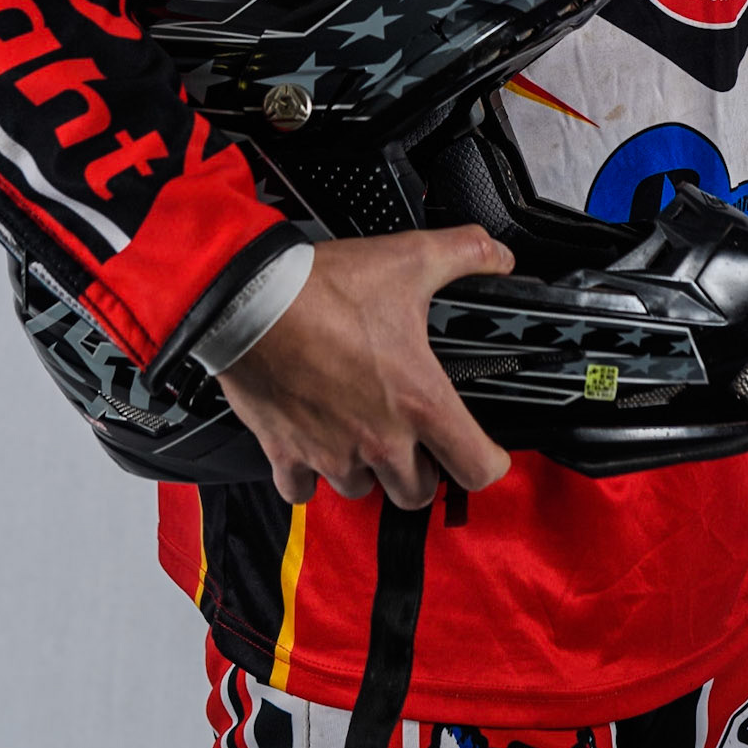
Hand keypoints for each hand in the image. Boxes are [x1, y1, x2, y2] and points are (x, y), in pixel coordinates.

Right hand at [216, 226, 514, 508]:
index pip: (477, 469)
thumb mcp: (410, 259)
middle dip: (423, 469)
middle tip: (417, 438)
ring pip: (363, 491)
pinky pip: (303, 490)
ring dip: (368, 471)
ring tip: (365, 433)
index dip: (490, 463)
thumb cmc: (324, 288)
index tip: (485, 452)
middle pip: (418, 493)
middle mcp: (379, 439)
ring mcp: (331, 453)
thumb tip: (499, 256)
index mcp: (418, 401)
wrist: (249, 301)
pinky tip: (316, 443)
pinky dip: (310, 474)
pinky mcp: (287, 453)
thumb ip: (466, 254)